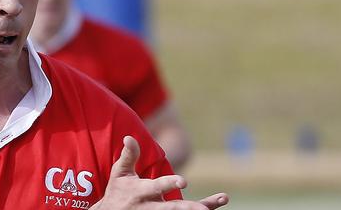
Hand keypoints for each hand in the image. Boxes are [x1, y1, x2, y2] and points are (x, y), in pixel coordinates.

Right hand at [90, 136, 227, 209]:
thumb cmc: (118, 191)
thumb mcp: (120, 173)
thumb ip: (129, 155)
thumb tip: (129, 137)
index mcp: (142, 192)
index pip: (157, 187)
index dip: (170, 183)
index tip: (184, 181)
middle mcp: (152, 206)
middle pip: (173, 209)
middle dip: (189, 209)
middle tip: (204, 209)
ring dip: (203, 207)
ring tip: (222, 199)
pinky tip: (214, 206)